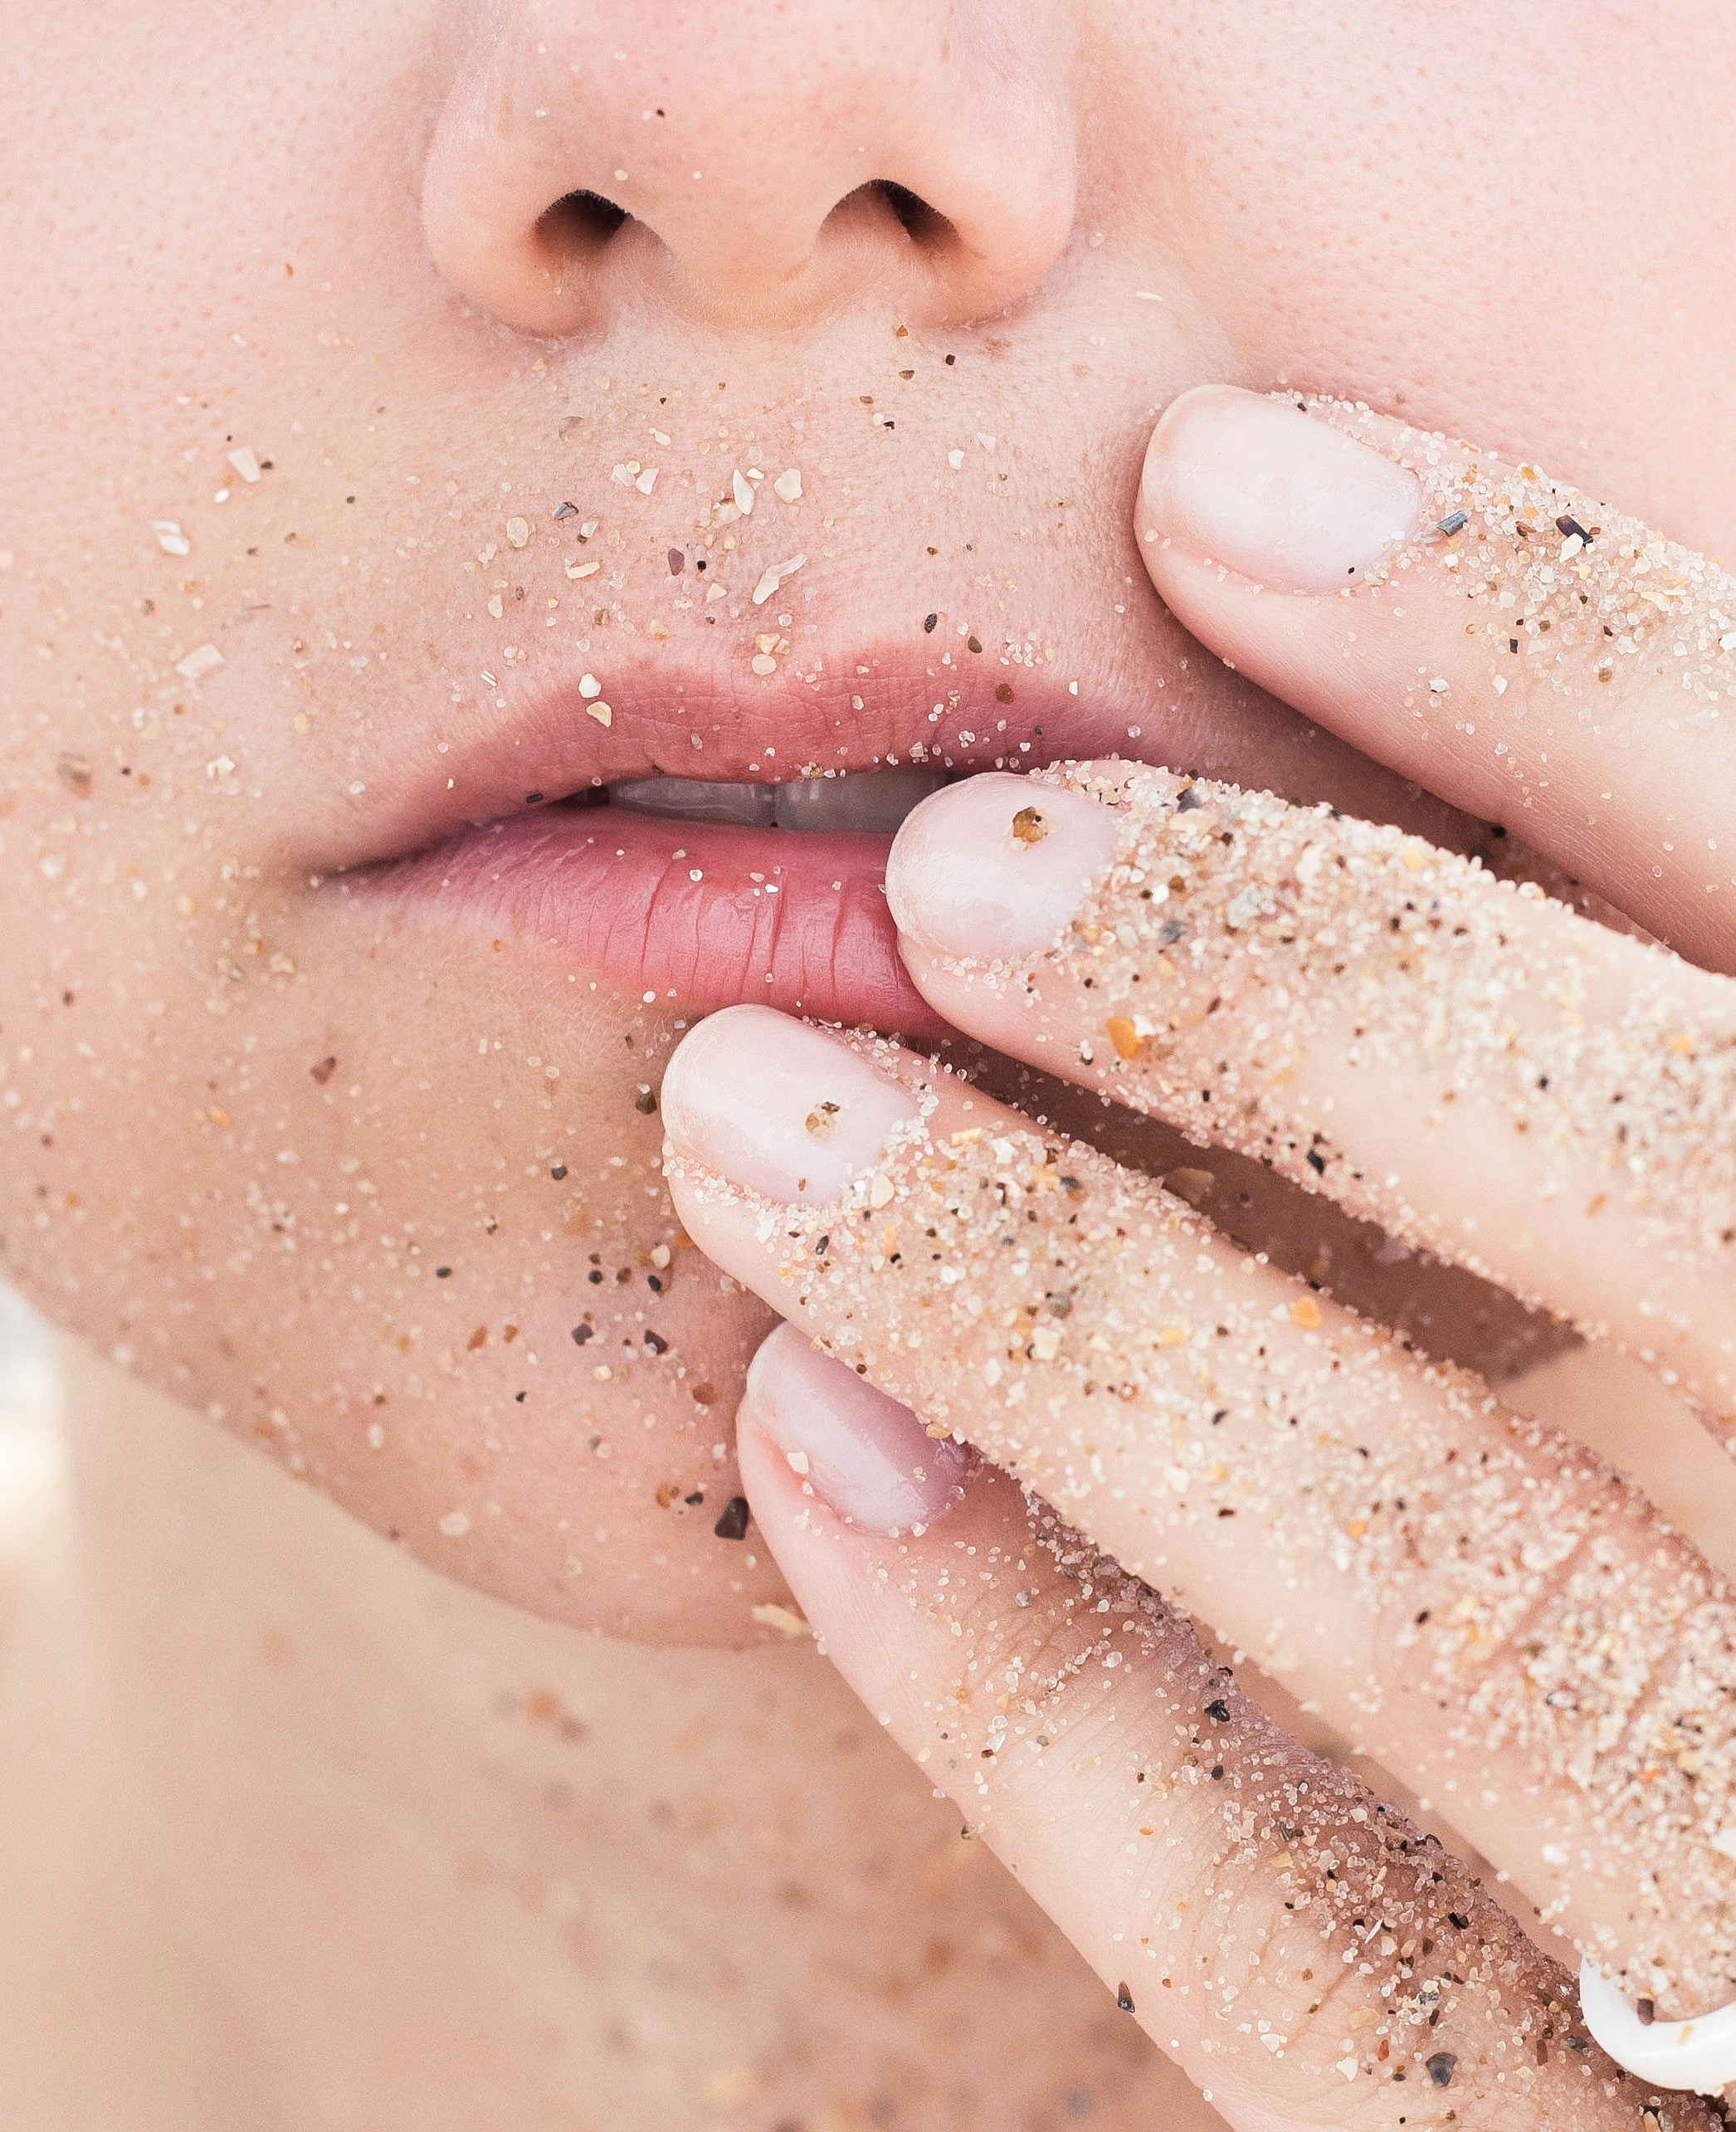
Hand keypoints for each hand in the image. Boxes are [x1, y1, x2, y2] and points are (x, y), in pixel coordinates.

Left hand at [661, 387, 1735, 2127]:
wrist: (1685, 1889)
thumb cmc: (1702, 1482)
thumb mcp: (1687, 1204)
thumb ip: (1592, 1022)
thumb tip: (1304, 604)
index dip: (1566, 643)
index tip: (1219, 476)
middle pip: (1714, 1210)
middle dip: (1315, 987)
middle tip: (962, 857)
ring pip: (1473, 1608)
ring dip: (1076, 1320)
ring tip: (756, 1120)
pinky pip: (1309, 1966)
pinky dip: (1040, 1695)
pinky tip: (809, 1453)